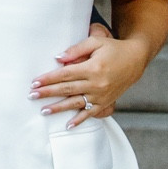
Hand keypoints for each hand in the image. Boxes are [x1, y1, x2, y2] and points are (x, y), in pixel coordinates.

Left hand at [31, 32, 148, 124]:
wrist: (135, 60)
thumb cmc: (113, 48)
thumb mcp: (96, 42)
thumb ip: (76, 50)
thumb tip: (57, 58)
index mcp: (93, 68)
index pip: (65, 74)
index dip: (49, 78)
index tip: (35, 82)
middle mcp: (97, 83)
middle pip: (67, 89)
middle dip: (48, 93)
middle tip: (32, 96)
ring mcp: (101, 95)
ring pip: (76, 103)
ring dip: (59, 108)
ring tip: (44, 111)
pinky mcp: (106, 102)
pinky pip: (90, 114)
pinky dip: (79, 120)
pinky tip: (68, 125)